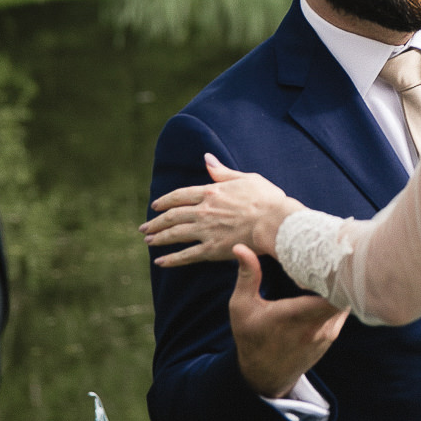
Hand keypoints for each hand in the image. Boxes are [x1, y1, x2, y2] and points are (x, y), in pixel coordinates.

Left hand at [143, 154, 300, 264]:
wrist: (275, 222)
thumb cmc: (267, 199)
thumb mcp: (246, 178)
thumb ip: (223, 171)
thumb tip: (207, 158)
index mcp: (211, 192)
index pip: (180, 196)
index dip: (165, 201)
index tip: (156, 206)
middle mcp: (204, 210)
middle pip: (172, 216)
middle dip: (156, 222)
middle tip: (144, 228)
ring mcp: (206, 230)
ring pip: (175, 234)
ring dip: (159, 238)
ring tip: (148, 241)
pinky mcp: (212, 249)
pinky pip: (186, 255)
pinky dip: (171, 259)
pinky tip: (160, 262)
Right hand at [227, 244, 348, 397]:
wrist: (265, 376)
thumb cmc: (251, 338)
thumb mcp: (242, 307)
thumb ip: (247, 277)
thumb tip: (240, 247)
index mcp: (293, 316)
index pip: (330, 294)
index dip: (335, 273)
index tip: (330, 254)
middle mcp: (315, 327)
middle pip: (344, 294)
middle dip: (342, 273)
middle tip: (336, 251)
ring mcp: (327, 333)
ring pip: (346, 301)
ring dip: (342, 284)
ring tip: (335, 263)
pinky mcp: (332, 336)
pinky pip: (342, 311)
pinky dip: (340, 296)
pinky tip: (332, 282)